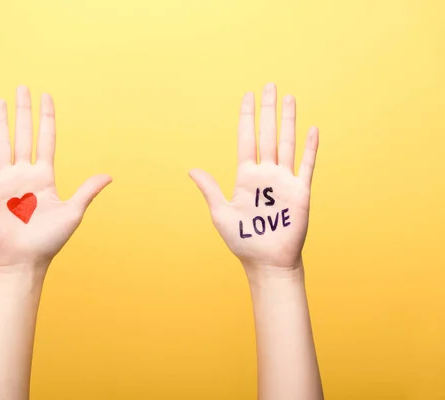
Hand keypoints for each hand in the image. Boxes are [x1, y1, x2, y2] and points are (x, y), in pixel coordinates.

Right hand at [0, 86, 111, 269]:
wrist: (23, 259)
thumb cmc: (49, 240)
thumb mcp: (72, 212)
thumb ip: (87, 191)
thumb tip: (109, 176)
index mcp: (45, 177)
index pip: (46, 139)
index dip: (47, 118)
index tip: (47, 97)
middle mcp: (25, 174)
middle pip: (24, 135)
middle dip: (24, 112)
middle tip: (23, 87)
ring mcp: (6, 181)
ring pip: (3, 143)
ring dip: (3, 122)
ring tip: (2, 100)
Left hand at [189, 83, 318, 273]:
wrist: (267, 262)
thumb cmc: (243, 240)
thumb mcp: (221, 214)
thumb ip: (210, 189)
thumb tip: (192, 169)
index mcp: (245, 177)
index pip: (246, 139)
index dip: (247, 117)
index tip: (248, 96)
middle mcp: (266, 174)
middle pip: (267, 134)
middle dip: (268, 110)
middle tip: (270, 85)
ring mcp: (284, 181)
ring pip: (287, 143)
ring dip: (288, 120)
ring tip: (289, 97)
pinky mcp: (300, 192)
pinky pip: (306, 165)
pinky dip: (310, 148)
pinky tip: (312, 129)